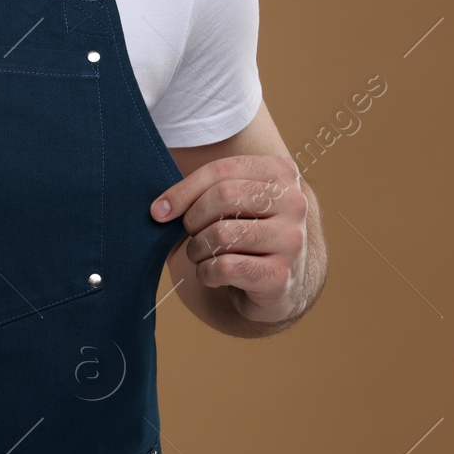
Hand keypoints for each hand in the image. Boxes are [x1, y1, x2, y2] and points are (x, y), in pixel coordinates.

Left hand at [150, 155, 308, 323]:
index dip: (183, 191)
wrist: (279, 284)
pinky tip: (213, 275)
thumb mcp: (230, 203)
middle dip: (193, 219)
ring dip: (198, 249)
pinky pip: (225, 267)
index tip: (159, 210)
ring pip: (222, 234)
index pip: (221, 170)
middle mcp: (294, 202)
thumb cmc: (244, 234)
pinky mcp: (280, 275)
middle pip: (223, 196)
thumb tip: (159, 209)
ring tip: (203, 255)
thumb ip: (200, 192)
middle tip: (192, 234)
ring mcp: (291, 240)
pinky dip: (206, 273)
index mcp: (281, 172)